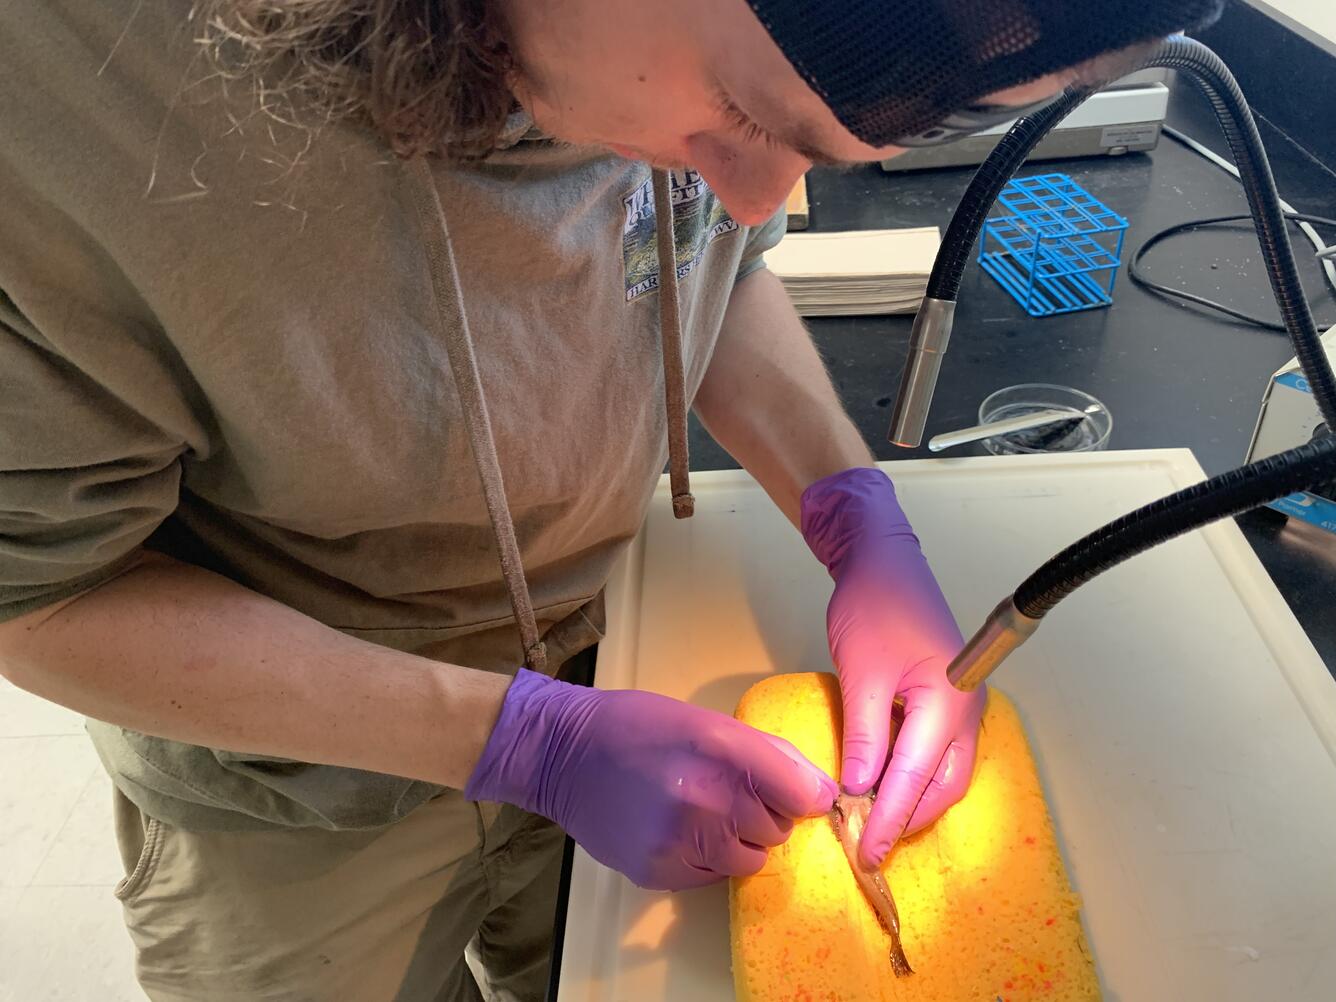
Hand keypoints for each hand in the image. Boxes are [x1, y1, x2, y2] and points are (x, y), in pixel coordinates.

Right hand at [465, 670, 838, 890]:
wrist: (564, 754)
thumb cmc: (640, 727)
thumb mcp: (709, 721)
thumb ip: (770, 754)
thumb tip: (821, 789)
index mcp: (724, 752)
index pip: (803, 796)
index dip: (805, 795)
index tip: (794, 792)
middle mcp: (708, 801)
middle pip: (778, 829)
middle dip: (763, 813)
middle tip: (725, 791)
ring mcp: (683, 842)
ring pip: (750, 859)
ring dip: (737, 840)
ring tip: (700, 812)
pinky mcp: (661, 872)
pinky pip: (713, 876)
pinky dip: (705, 858)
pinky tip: (675, 829)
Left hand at [801, 467, 985, 868]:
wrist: (882, 560)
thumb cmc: (873, 606)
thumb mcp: (861, 672)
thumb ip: (865, 735)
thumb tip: (860, 789)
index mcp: (950, 701)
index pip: (917, 777)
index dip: (890, 818)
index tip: (866, 852)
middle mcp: (965, 708)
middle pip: (943, 785)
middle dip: (907, 818)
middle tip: (868, 845)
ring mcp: (959, 704)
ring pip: (942, 772)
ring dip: (910, 799)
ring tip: (871, 821)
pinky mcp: (944, 699)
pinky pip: (935, 751)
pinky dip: (911, 775)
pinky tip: (880, 784)